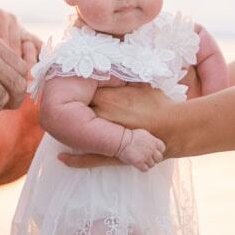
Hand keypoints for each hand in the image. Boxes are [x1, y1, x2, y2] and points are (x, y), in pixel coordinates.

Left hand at [58, 85, 177, 169]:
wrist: (173, 128)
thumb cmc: (158, 105)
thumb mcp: (139, 85)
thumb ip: (123, 81)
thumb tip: (113, 75)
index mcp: (106, 98)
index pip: (86, 93)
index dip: (85, 92)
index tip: (84, 90)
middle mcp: (100, 116)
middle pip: (81, 111)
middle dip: (79, 108)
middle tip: (78, 105)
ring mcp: (102, 138)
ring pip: (81, 133)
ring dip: (76, 129)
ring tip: (70, 124)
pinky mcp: (107, 155)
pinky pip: (86, 158)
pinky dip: (74, 159)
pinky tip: (62, 157)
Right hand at [113, 127, 165, 171]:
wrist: (121, 141)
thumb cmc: (131, 136)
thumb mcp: (145, 134)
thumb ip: (152, 140)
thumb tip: (155, 144)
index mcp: (154, 142)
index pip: (162, 149)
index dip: (158, 150)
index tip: (153, 151)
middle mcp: (152, 150)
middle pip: (159, 158)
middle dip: (154, 158)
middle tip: (148, 157)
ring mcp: (146, 157)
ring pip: (152, 165)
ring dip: (147, 163)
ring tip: (141, 160)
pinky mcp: (140, 163)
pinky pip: (145, 169)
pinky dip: (142, 168)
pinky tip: (138, 164)